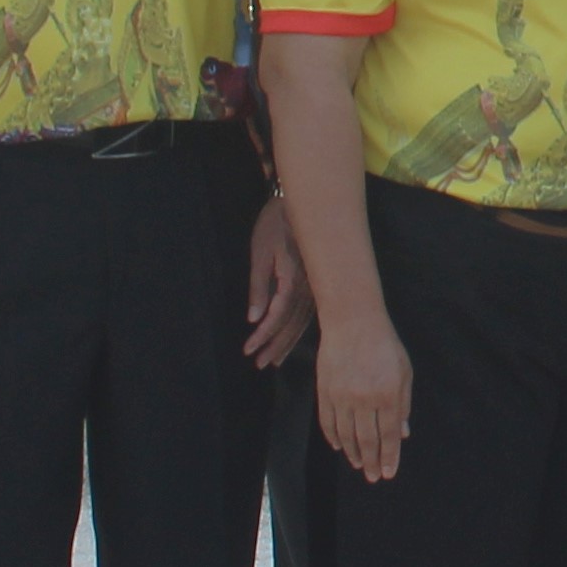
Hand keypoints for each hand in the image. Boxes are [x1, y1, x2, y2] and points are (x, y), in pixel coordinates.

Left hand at [240, 197, 311, 367]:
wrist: (302, 202)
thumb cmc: (275, 224)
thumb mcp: (260, 252)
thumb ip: (258, 286)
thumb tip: (254, 318)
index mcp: (293, 278)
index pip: (277, 316)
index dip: (264, 335)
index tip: (249, 351)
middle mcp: (309, 286)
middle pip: (292, 324)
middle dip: (276, 346)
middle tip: (261, 364)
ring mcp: (316, 285)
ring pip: (303, 321)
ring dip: (288, 342)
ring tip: (274, 361)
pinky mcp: (317, 283)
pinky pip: (309, 312)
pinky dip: (298, 329)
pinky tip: (291, 340)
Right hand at [320, 314, 416, 481]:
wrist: (352, 321)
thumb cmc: (384, 344)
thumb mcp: (404, 372)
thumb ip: (403, 404)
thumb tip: (402, 434)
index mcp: (388, 395)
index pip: (388, 435)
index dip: (389, 457)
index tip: (387, 473)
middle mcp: (364, 399)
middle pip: (367, 440)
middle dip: (371, 462)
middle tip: (372, 478)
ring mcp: (341, 396)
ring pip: (346, 435)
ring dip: (353, 453)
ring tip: (359, 465)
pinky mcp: (325, 391)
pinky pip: (328, 422)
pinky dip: (333, 437)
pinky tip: (340, 447)